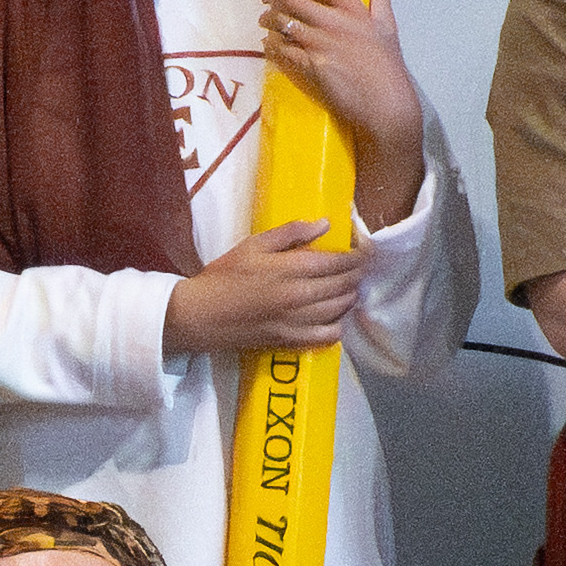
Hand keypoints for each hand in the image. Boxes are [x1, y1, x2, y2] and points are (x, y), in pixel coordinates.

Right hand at [165, 217, 367, 356]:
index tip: (365, 250)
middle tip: (360, 267)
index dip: (358, 255)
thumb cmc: (224, 276)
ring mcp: (298, 321)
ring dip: (350, 296)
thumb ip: (291, 233)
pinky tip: (336, 317)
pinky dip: (338, 326)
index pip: (339, 261)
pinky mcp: (291, 341)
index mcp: (292, 268)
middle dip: (357, 274)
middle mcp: (301, 296)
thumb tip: (325, 225)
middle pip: (344, 284)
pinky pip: (328, 336)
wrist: (200, 315)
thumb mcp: (253, 245)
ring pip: (340, 309)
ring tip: (350, 288)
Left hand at [258, 0, 428, 183]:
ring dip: (268, 19)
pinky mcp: (312, 67)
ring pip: (282, 23)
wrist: (386, 106)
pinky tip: (268, 44)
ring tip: (264, 19)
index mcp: (354, 9)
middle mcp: (335, 23)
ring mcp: (321, 45)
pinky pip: (282, 51)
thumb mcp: (387, 24)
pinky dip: (271, 46)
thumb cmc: (387, 66)